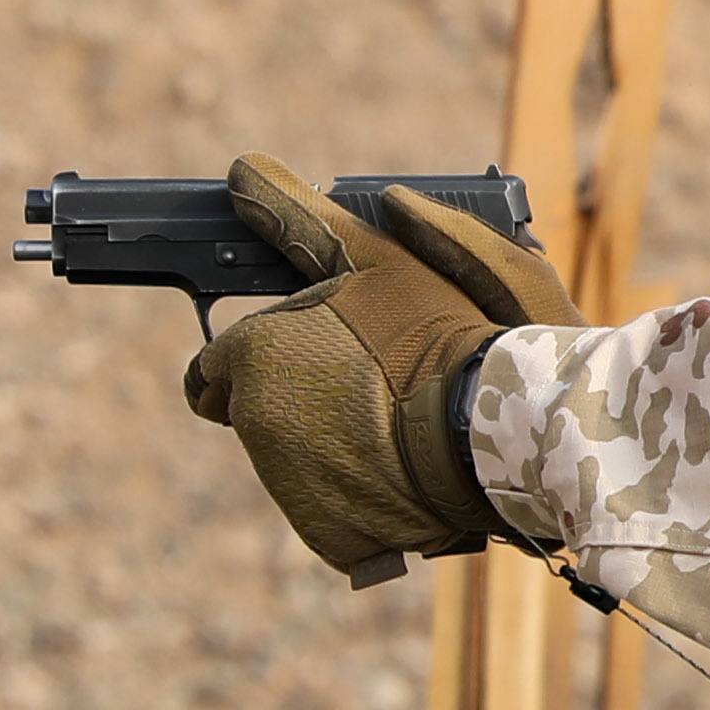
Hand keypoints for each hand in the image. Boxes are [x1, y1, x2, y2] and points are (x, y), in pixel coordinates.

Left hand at [178, 157, 574, 582]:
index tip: (317, 354)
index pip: (216, 365)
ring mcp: (287, 486)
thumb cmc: (435, 332)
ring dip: (330, 446)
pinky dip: (358, 498)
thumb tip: (242, 173)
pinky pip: (331, 514)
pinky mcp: (326, 536)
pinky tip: (404, 471)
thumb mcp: (370, 256)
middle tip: (371, 386)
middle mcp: (253, 424)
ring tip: (399, 425)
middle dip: (298, 400)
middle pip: (257, 415)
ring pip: (294, 463)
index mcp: (251, 355)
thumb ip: (298, 218)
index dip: (265, 356)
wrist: (494, 433)